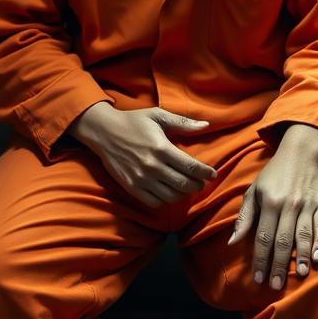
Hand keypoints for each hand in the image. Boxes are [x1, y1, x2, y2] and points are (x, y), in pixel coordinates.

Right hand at [69, 103, 218, 207]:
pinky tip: (169, 192)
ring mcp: (141, 179)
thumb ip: (183, 122)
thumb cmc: (134, 122)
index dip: (205, 173)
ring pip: (171, 196)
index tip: (212, 174)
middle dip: (197, 185)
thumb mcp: (158, 116)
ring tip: (187, 187)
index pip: (190, 166)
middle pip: (183, 184)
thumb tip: (206, 125)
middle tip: (202, 182)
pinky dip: (165, 201)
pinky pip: (154, 202)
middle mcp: (153, 166)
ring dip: (183, 194)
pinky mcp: (132, 187)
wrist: (104, 132)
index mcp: (162, 148)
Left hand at [226, 142, 317, 289]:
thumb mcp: (254, 191)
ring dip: (301, 256)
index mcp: (269, 202)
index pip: (263, 236)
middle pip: (283, 240)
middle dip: (279, 264)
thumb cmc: (273, 175)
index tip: (258, 278)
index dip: (260, 258)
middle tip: (275, 285)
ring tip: (299, 275)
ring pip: (304, 235)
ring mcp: (307, 205)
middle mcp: (289, 204)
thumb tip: (233, 242)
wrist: (300, 153)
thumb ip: (245, 217)